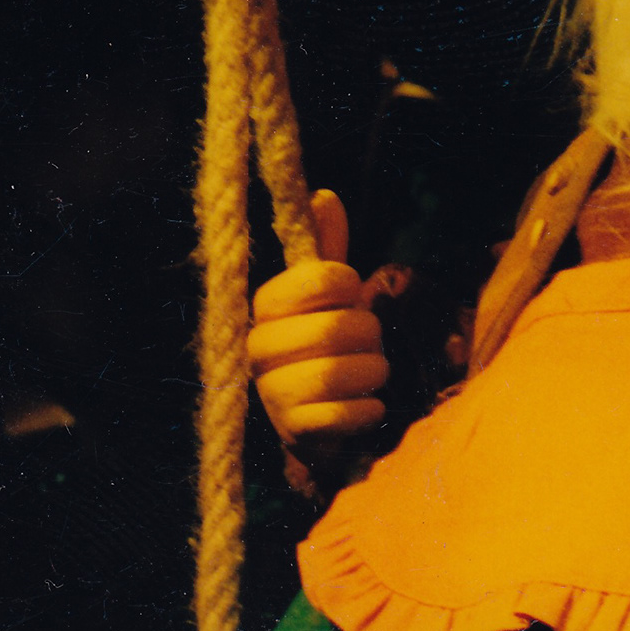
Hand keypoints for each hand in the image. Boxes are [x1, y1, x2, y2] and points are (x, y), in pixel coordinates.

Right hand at [249, 190, 391, 444]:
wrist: (318, 421)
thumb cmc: (327, 346)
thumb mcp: (328, 297)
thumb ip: (326, 251)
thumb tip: (323, 197)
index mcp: (265, 305)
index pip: (323, 276)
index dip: (348, 285)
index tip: (346, 296)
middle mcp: (257, 347)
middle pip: (339, 327)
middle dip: (369, 336)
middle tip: (364, 345)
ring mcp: (270, 393)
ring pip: (342, 371)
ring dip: (372, 373)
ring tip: (367, 375)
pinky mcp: (292, 433)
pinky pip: (346, 414)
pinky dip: (368, 411)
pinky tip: (364, 408)